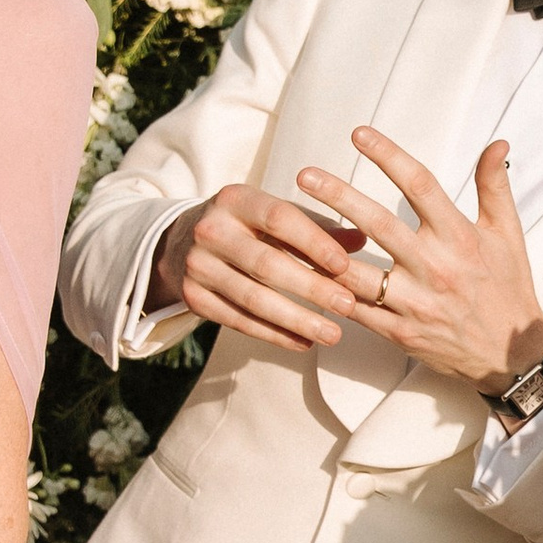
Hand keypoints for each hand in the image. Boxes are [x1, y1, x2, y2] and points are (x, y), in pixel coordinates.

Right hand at [152, 186, 358, 348]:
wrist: (180, 243)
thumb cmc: (247, 227)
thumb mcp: (274, 215)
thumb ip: (318, 227)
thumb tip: (362, 239)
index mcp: (235, 199)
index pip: (279, 218)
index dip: (314, 242)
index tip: (345, 266)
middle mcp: (211, 230)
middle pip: (267, 263)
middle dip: (311, 288)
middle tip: (348, 306)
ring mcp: (197, 266)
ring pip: (253, 299)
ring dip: (297, 320)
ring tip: (333, 334)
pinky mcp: (192, 298)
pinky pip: (238, 321)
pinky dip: (274, 334)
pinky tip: (304, 342)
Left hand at [296, 131, 542, 400]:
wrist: (511, 356)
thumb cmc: (508, 287)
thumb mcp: (508, 234)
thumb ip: (494, 186)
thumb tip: (497, 144)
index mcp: (459, 237)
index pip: (420, 186)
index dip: (388, 156)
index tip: (359, 135)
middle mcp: (435, 267)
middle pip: (379, 224)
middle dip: (338, 196)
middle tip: (305, 175)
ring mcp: (415, 303)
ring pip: (357, 273)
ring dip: (320, 251)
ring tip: (288, 229)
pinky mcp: (400, 332)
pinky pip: (357, 311)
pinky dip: (330, 295)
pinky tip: (303, 275)